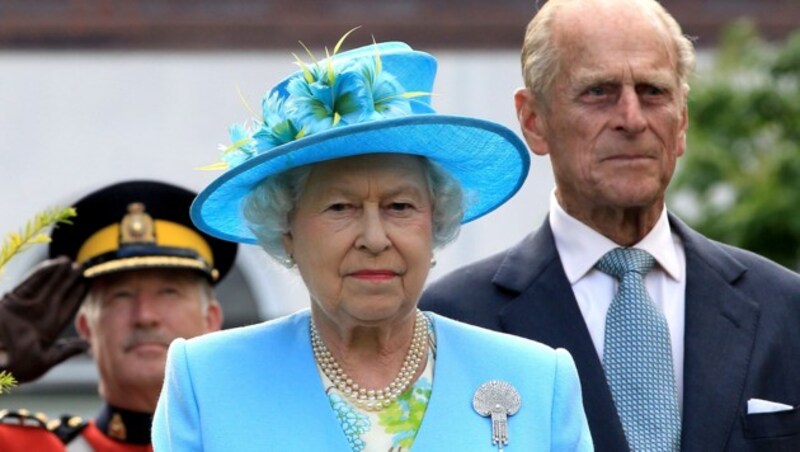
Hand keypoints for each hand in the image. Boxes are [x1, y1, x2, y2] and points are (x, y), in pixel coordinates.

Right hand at [0, 257, 88, 382]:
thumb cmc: (18, 368)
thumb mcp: (46, 361)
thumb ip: (66, 351)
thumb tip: (87, 347)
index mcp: (51, 328)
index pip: (69, 306)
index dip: (79, 294)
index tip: (89, 282)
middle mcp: (40, 315)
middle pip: (59, 292)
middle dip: (69, 280)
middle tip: (81, 266)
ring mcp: (27, 307)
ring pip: (46, 285)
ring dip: (57, 273)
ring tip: (68, 261)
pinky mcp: (13, 301)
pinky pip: (30, 283)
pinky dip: (41, 273)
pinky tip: (53, 264)